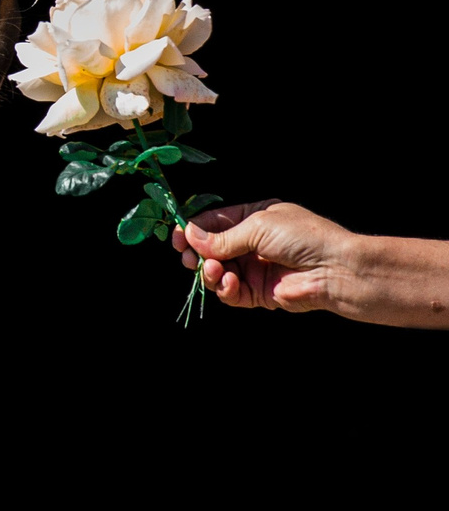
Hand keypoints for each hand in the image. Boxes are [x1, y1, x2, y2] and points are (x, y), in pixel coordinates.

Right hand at [174, 200, 351, 312]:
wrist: (335, 270)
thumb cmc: (302, 238)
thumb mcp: (258, 226)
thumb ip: (222, 237)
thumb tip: (190, 236)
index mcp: (253, 218)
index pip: (213, 223)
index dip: (192, 230)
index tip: (176, 239)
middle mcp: (252, 243)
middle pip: (210, 249)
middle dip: (197, 254)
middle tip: (189, 259)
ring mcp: (254, 268)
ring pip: (217, 271)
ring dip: (209, 272)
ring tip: (213, 271)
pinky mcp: (258, 292)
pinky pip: (231, 292)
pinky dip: (225, 289)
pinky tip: (229, 283)